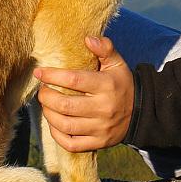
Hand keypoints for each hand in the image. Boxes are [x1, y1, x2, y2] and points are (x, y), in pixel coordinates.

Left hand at [35, 35, 133, 152]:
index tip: (39, 72)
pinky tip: (54, 123)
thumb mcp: (117, 64)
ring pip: (65, 124)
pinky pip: (71, 143)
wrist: (141, 113)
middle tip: (43, 90)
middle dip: (47, 96)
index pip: (73, 80)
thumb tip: (87, 39)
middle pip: (65, 105)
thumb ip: (105, 49)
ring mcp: (100, 128)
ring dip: (48, 114)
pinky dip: (57, 134)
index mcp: (106, 86)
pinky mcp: (98, 143)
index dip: (52, 75)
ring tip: (46, 105)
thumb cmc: (121, 85)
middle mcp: (103, 108)